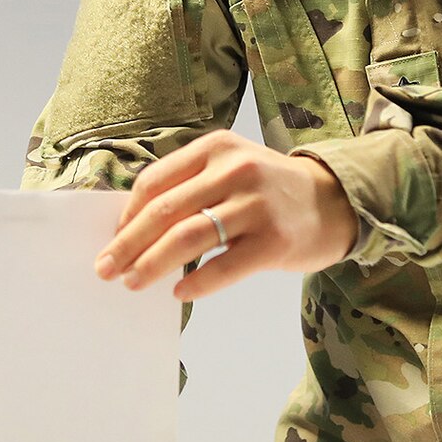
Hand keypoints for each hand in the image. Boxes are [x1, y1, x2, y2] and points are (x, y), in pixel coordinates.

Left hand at [95, 130, 356, 298]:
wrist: (336, 202)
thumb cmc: (268, 190)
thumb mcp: (230, 168)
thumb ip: (189, 187)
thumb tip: (132, 228)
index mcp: (215, 148)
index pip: (155, 182)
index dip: (127, 215)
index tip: (112, 240)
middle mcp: (235, 170)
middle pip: (165, 211)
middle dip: (128, 243)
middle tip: (105, 268)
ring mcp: (257, 205)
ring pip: (189, 237)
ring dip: (152, 263)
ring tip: (132, 283)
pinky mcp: (275, 241)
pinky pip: (225, 265)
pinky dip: (197, 282)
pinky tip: (179, 292)